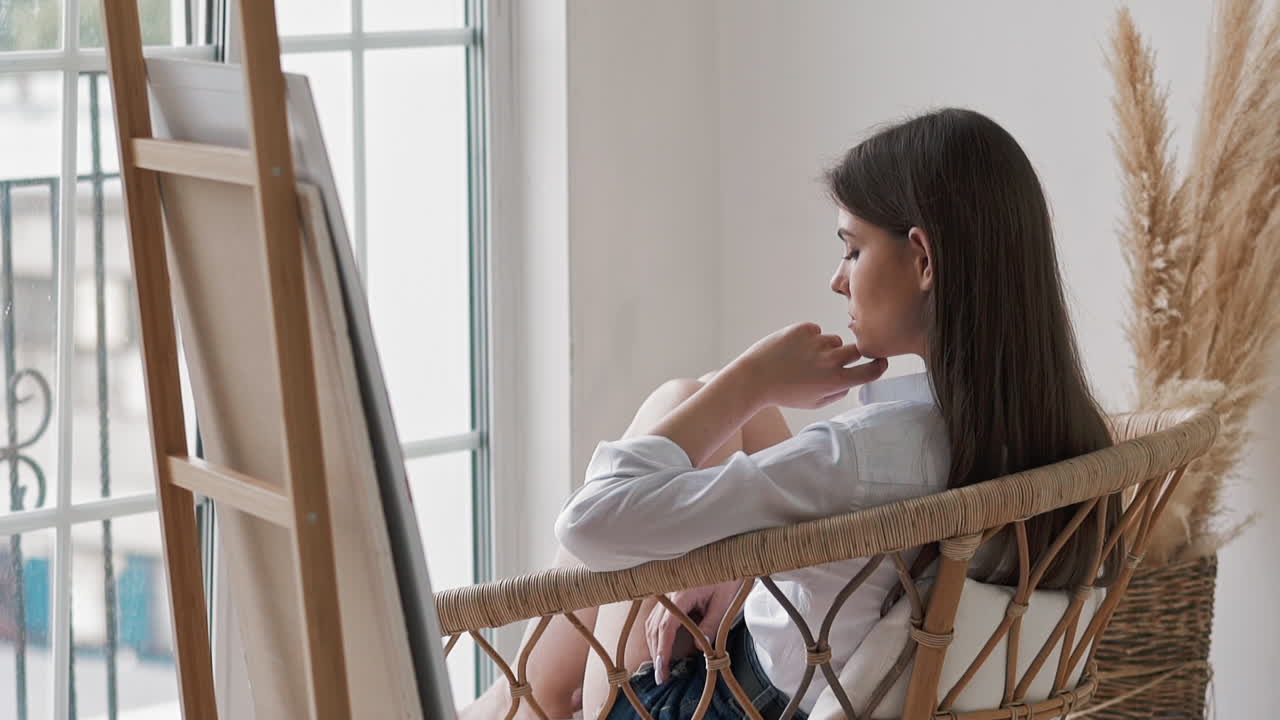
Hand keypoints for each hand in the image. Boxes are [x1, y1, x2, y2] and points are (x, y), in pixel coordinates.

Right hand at [646, 581, 740, 684]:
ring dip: (655, 646)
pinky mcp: (670, 597)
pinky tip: (662, 648)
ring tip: (661, 666)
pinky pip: (657, 618)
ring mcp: (668, 595)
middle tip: (660, 677)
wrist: (725, 561)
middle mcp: (670, 595)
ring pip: (652, 623)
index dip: (662, 650)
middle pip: (654, 627)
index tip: (662, 669)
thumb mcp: (723, 604)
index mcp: (682, 595)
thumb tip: (698, 647)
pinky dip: (657, 635)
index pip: (666, 627)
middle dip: (656, 653)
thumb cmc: (726, 579)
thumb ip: (710, 625)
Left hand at [729, 323, 887, 408]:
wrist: (754, 378)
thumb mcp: (814, 403)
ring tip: (802, 359)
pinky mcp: (803, 329)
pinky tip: (792, 349)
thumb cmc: (784, 393)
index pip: (871, 371)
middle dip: (849, 355)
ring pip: (833, 340)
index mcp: (835, 381)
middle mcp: (830, 360)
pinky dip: (808, 338)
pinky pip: (815, 331)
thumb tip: (852, 379)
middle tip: (830, 362)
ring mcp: (817, 342)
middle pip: (856, 350)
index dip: (879, 365)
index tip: (880, 361)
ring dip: (825, 348)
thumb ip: (838, 392)